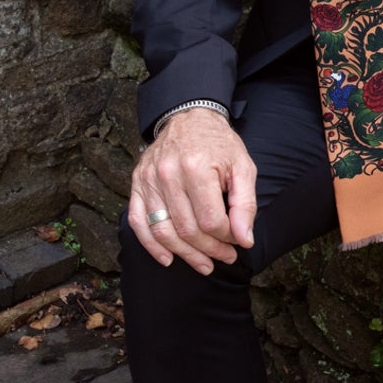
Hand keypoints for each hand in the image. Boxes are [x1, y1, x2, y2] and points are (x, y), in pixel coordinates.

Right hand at [126, 109, 257, 273]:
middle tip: (224, 258)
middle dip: (209, 250)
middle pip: (187, 230)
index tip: (237, 241)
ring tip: (203, 264)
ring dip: (184, 254)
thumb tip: (244, 240)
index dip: (226, 238)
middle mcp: (169, 174)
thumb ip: (245, 205)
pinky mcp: (137, 183)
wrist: (188, 118)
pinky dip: (151, 245)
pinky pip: (138, 221)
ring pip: (163, 231)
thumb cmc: (219, 145)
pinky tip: (168, 258)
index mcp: (197, 168)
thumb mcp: (243, 167)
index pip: (210, 220)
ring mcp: (149, 179)